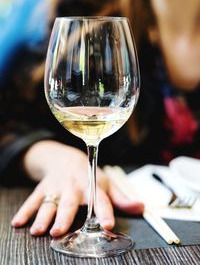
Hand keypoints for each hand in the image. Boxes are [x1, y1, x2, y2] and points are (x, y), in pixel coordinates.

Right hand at [11, 140, 143, 236]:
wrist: (66, 157)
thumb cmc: (89, 175)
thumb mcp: (106, 183)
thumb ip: (121, 198)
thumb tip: (142, 208)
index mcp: (92, 186)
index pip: (101, 199)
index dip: (105, 211)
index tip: (107, 224)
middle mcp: (74, 187)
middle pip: (69, 203)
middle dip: (64, 217)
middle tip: (59, 231)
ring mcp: (57, 187)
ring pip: (49, 202)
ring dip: (43, 216)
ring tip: (38, 230)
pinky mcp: (43, 188)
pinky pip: (32, 199)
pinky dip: (25, 210)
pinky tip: (18, 222)